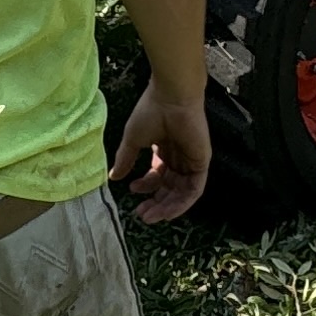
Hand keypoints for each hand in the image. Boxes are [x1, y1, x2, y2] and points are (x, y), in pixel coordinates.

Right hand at [112, 80, 211, 224]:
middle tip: (142, 215)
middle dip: (156, 203)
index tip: (132, 190)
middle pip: (170, 187)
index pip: (158, 174)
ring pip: (181, 193)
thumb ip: (126, 159)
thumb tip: (113, 177)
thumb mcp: (133, 139)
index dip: (146, 186)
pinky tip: (167, 212)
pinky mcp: (201, 163)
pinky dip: (182, 204)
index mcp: (165, 148)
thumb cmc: (152, 112)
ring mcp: (191, 161)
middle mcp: (179, 156)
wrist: (171, 98)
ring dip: (167, 208)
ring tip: (151, 216)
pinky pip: (194, 190)